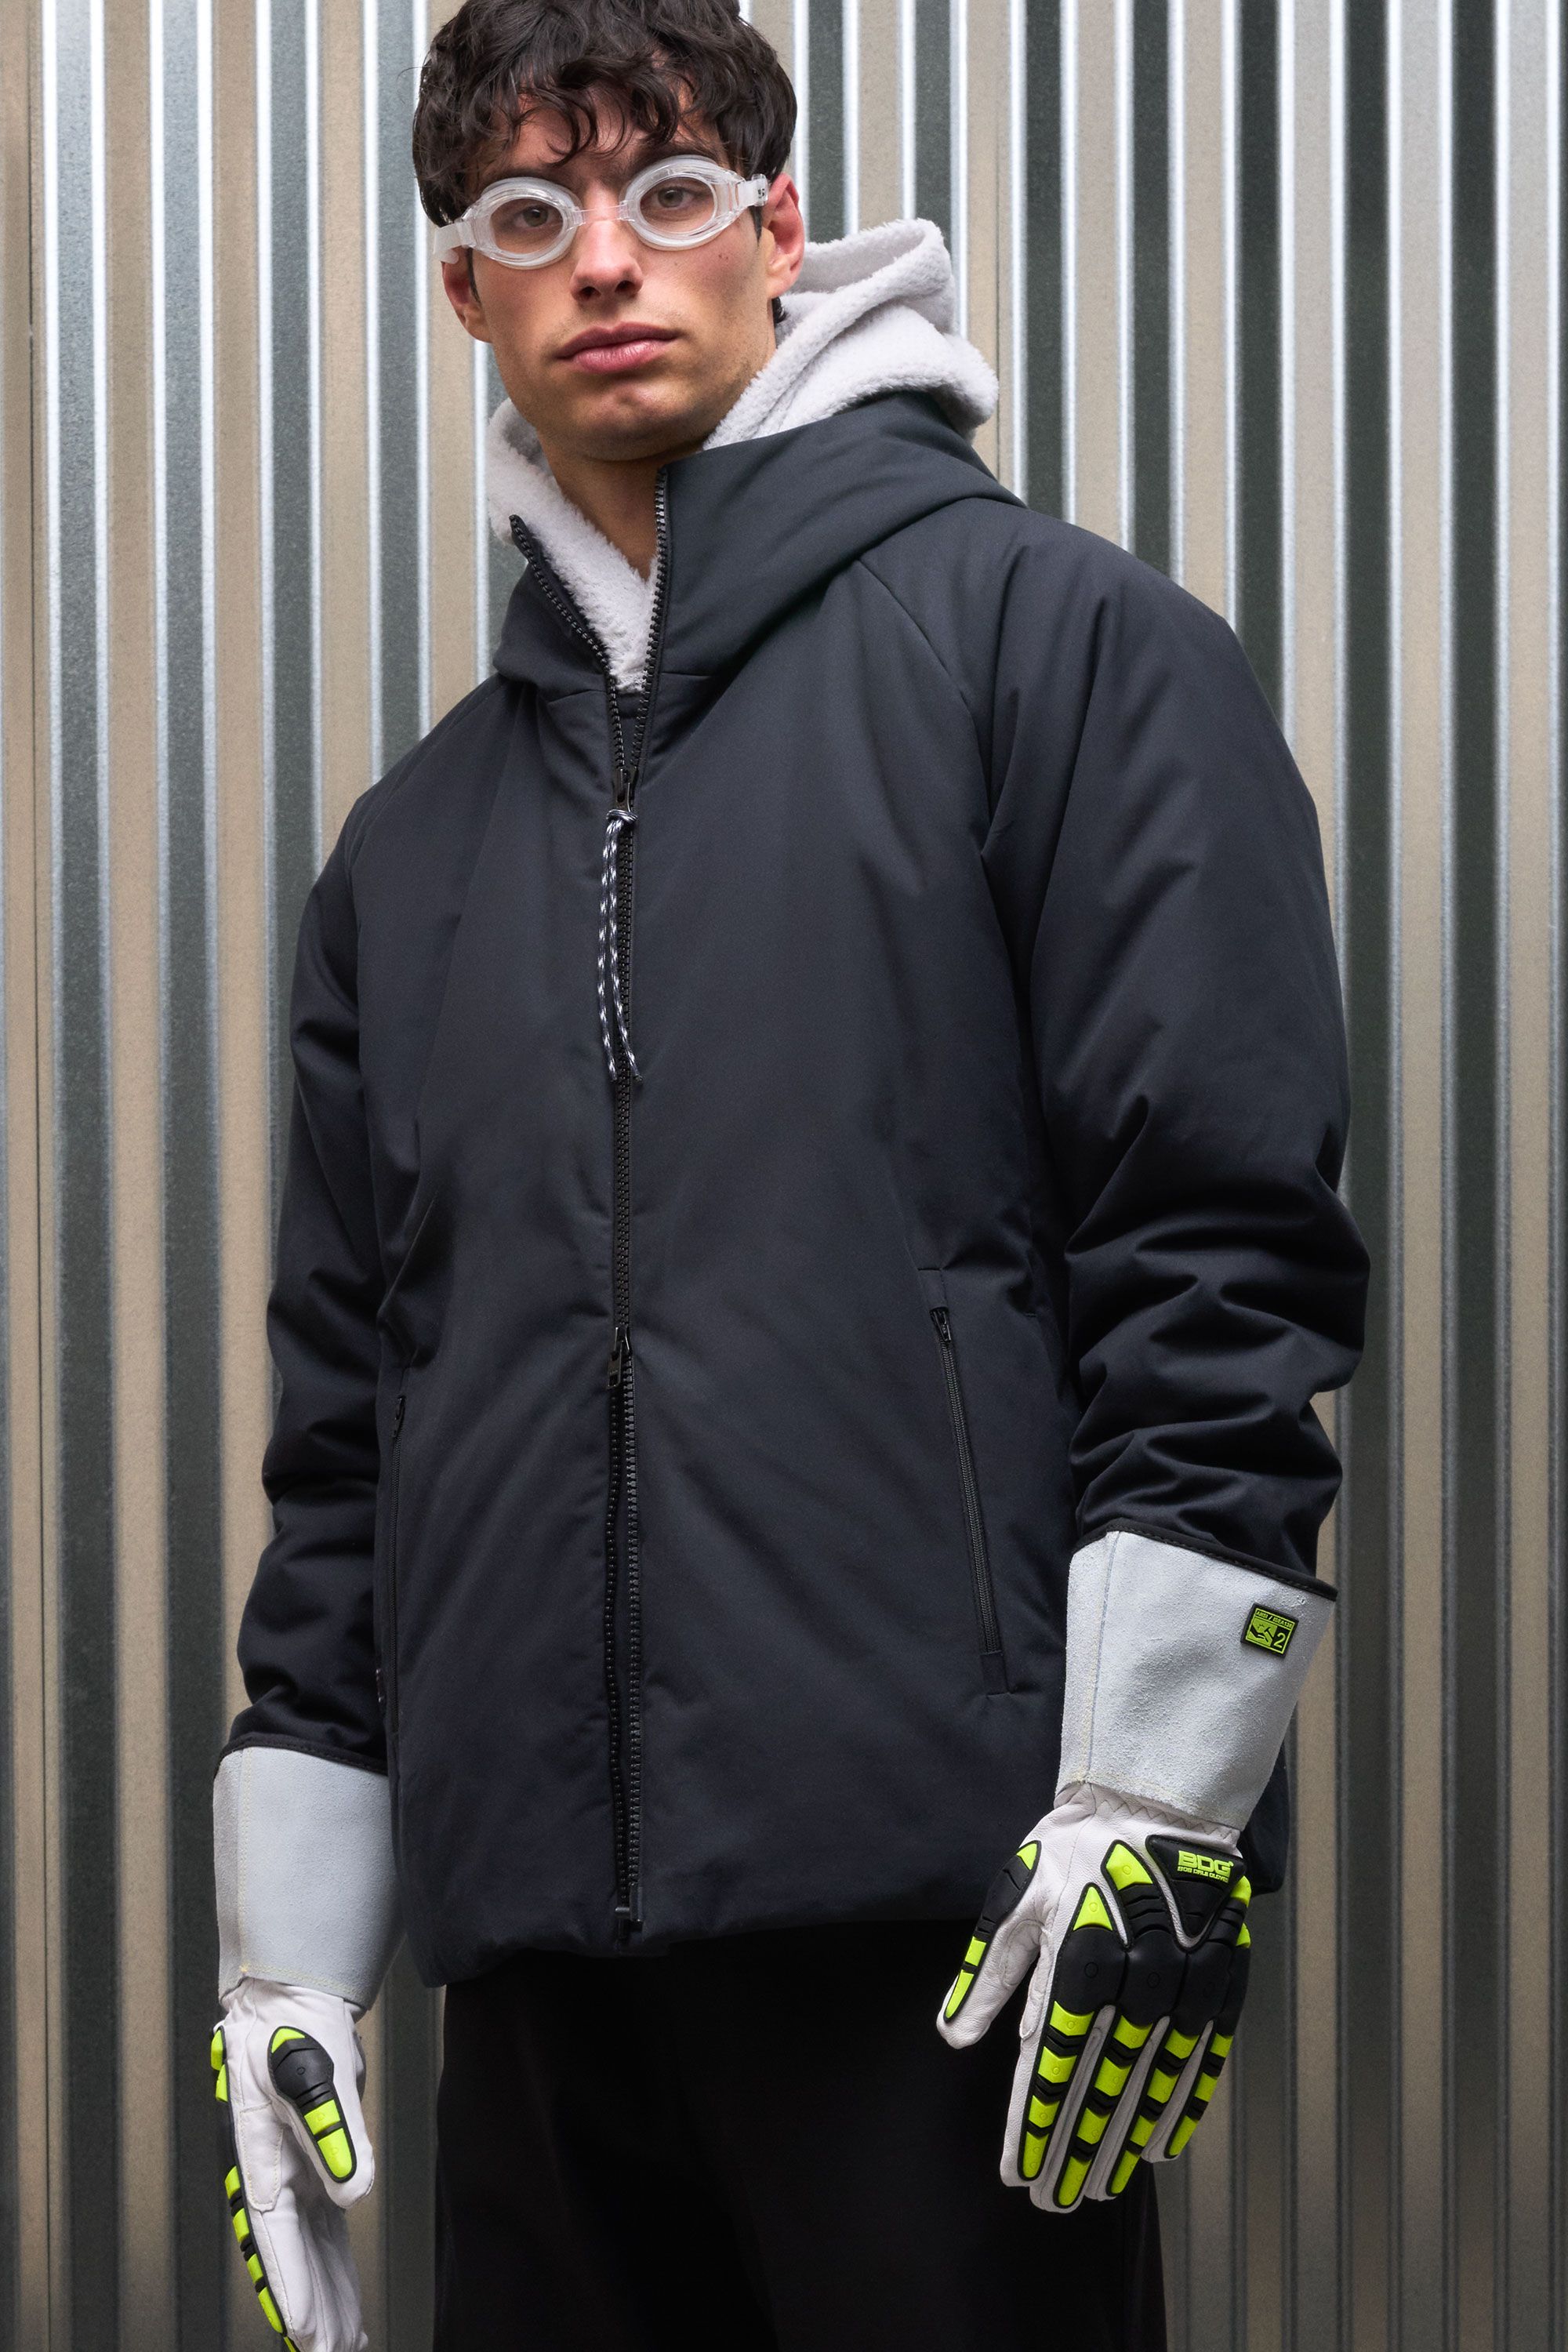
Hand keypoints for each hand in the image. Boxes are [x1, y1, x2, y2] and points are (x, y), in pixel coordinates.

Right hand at [211, 1979, 374, 2350]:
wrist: (290, 2002)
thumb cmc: (293, 2030)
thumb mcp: (316, 2071)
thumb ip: (335, 2131)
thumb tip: (357, 2193)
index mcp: (258, 2155)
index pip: (272, 2232)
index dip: (287, 2282)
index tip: (300, 2328)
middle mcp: (270, 2174)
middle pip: (289, 2255)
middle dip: (308, 2308)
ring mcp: (291, 2175)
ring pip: (309, 2251)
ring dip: (325, 2296)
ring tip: (345, 2342)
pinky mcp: (312, 2170)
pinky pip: (324, 2231)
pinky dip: (335, 2266)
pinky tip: (345, 2297)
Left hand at [935, 1783, 1250, 2211]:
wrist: (1158, 1802)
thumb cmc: (1076, 1850)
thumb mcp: (1017, 1898)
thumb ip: (987, 1974)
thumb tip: (952, 2038)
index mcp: (1077, 1960)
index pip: (1052, 2065)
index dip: (1034, 2124)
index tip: (1017, 2173)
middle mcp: (1133, 1981)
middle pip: (1101, 2086)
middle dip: (1074, 2149)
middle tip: (1054, 2201)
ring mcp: (1182, 1984)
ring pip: (1150, 2083)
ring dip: (1123, 2142)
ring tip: (1099, 2189)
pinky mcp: (1218, 1981)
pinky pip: (1201, 2059)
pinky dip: (1182, 2108)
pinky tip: (1162, 2148)